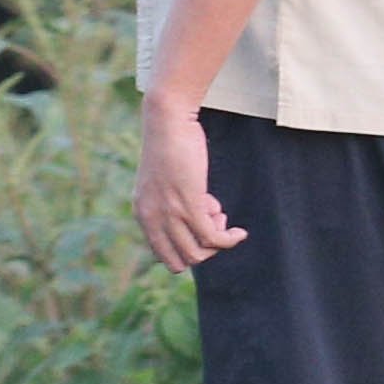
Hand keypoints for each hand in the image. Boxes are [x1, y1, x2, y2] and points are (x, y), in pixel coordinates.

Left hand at [132, 101, 244, 272]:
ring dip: (216, 242)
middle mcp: (151, 218)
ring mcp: (169, 213)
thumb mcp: (163, 182)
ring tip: (219, 215)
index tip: (197, 225)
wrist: (167, 123)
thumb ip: (172, 204)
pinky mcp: (189, 204)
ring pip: (198, 254)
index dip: (188, 247)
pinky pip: (213, 238)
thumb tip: (200, 220)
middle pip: (181, 261)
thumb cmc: (170, 148)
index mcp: (143, 215)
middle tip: (211, 222)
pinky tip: (239, 232)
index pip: (163, 255)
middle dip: (203, 250)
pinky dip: (230, 239)